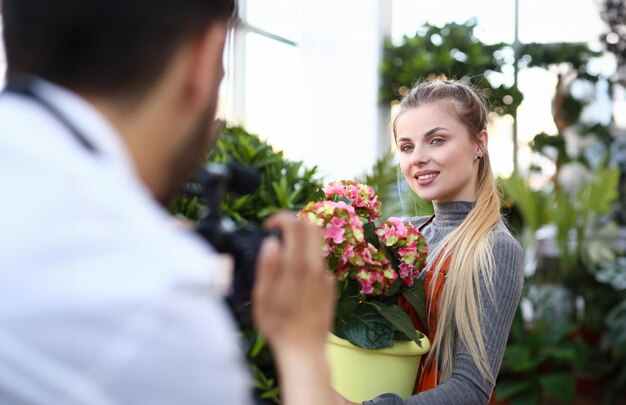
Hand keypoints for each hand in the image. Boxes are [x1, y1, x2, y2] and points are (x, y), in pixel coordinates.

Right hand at [252, 211, 336, 404]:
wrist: (304, 350)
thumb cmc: (278, 325)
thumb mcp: (263, 296)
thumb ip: (267, 266)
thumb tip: (271, 242)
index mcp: (297, 265)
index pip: (295, 223)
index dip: (280, 218)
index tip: (268, 227)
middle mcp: (315, 267)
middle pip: (312, 226)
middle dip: (294, 222)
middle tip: (279, 232)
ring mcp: (326, 276)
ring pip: (317, 245)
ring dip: (301, 242)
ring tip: (284, 257)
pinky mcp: (330, 287)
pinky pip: (320, 264)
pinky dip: (307, 261)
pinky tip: (296, 280)